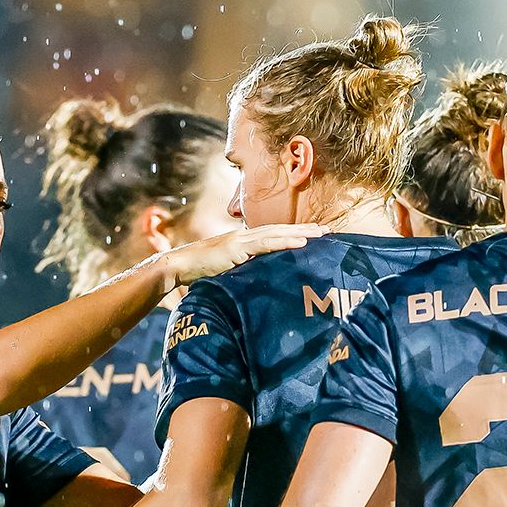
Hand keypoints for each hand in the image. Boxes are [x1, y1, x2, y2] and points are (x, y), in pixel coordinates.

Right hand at [159, 224, 326, 286]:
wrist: (179, 266)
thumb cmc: (200, 272)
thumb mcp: (228, 270)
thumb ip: (244, 269)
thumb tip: (260, 278)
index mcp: (243, 240)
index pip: (273, 234)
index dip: (294, 232)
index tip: (314, 233)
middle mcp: (244, 235)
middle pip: (280, 229)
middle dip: (304, 229)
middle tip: (327, 230)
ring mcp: (240, 240)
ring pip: (276, 233)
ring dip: (300, 232)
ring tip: (320, 233)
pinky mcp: (236, 248)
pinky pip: (265, 244)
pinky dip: (284, 241)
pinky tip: (301, 242)